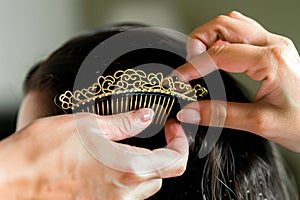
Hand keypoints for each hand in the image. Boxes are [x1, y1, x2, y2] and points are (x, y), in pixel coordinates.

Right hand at [0, 108, 187, 198]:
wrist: (12, 178)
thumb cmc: (44, 151)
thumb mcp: (90, 125)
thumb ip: (125, 122)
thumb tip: (145, 116)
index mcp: (128, 169)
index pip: (175, 161)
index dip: (181, 143)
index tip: (172, 130)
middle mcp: (123, 193)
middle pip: (160, 176)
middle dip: (161, 155)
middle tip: (152, 137)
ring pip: (144, 188)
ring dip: (144, 168)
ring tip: (126, 149)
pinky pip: (124, 195)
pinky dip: (125, 180)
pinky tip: (108, 164)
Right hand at [175, 11, 299, 151]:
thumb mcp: (259, 123)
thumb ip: (220, 115)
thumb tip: (190, 112)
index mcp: (271, 60)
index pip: (219, 53)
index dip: (193, 65)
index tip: (179, 78)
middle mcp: (273, 45)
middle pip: (225, 24)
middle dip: (199, 40)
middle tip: (188, 63)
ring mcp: (273, 45)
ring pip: (232, 23)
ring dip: (210, 37)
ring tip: (199, 59)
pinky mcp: (271, 50)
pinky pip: (241, 33)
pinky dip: (222, 40)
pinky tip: (217, 56)